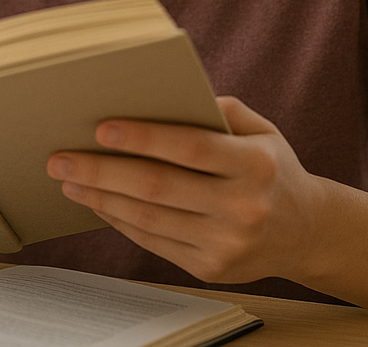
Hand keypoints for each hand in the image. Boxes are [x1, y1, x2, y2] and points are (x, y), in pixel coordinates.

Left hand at [46, 96, 324, 284]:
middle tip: (61, 158)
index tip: (100, 128)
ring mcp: (227, 244)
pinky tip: (97, 201)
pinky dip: (119, 220)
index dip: (143, 138)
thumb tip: (157, 99)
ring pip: (149, 219)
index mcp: (255, 164)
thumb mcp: (258, 128)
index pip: (189, 148)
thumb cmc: (269, 166)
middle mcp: (242, 207)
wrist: (306, 231)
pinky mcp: (211, 269)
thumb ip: (215, 109)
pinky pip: (153, 241)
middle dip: (102, 171)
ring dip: (101, 198)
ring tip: (69, 180)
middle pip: (158, 187)